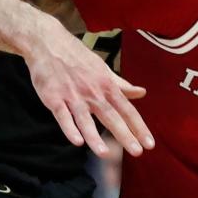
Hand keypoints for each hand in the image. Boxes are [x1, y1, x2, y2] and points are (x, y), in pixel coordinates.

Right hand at [24, 18, 153, 157]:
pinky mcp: (53, 98)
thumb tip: (141, 92)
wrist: (48, 43)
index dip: (139, 127)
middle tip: (137, 152)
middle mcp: (92, 92)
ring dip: (95, 137)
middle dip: (125, 135)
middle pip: (111, 116)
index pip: (127, 110)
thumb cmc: (78, 58)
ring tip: (104, 154)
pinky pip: (62, 116)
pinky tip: (77, 141)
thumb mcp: (103, 69)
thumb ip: (121, 85)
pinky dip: (69, 128)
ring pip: (85, 119)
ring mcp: (72, 95)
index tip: (149, 144)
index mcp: (106, 86)